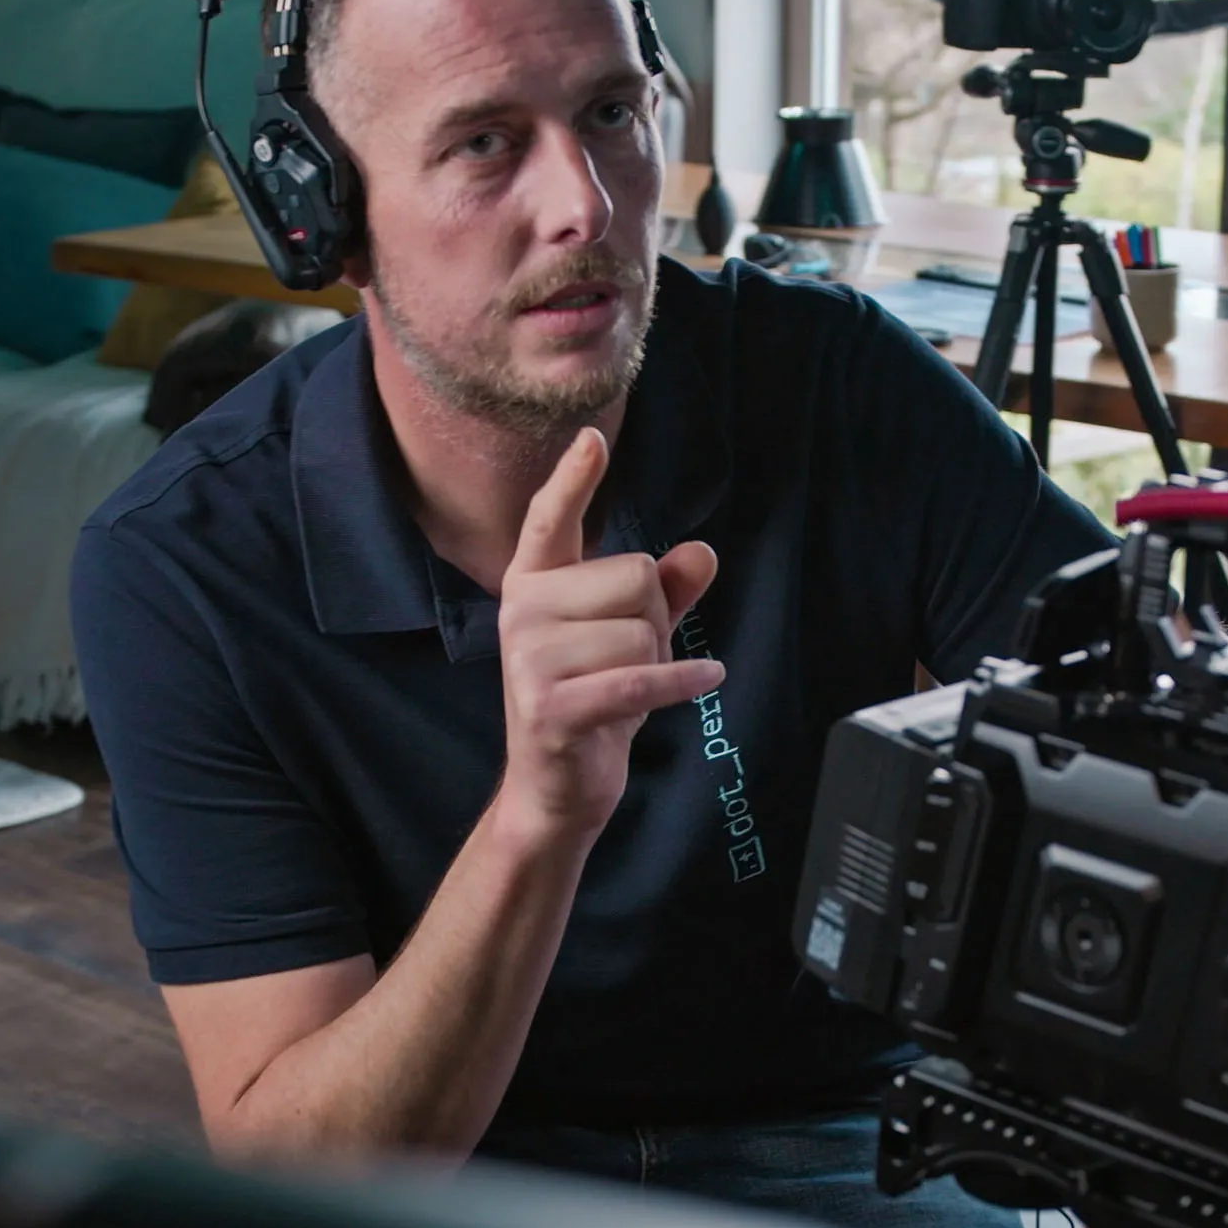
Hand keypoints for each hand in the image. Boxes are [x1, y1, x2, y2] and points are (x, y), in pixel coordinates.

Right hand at [493, 427, 719, 845]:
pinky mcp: (552, 707)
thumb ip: (664, 590)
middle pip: (634, 575)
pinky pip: (640, 678)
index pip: (550, 518)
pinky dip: (682, 680)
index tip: (593, 439)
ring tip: (628, 689)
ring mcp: (530, 660)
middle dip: (655, 619)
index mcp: (532, 584)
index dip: (574, 479)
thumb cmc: (592, 702)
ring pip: (642, 630)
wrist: (555, 788)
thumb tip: (701, 553)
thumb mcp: (630, 637)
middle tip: (630, 659)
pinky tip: (706, 678)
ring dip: (659, 662)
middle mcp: (521, 612)